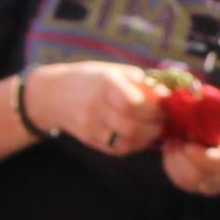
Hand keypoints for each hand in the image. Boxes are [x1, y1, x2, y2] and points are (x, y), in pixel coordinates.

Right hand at [35, 59, 165, 157]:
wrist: (53, 96)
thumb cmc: (90, 79)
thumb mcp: (112, 71)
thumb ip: (139, 81)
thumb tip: (166, 94)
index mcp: (104, 84)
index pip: (133, 103)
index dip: (155, 107)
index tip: (164, 103)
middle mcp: (95, 107)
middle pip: (133, 126)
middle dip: (156, 125)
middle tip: (165, 118)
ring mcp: (92, 127)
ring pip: (129, 141)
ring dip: (149, 137)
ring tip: (156, 127)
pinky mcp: (92, 141)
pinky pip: (120, 148)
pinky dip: (137, 144)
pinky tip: (143, 135)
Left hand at [163, 111, 219, 199]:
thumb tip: (201, 93)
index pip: (218, 163)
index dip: (200, 155)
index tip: (187, 142)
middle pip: (198, 176)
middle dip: (181, 156)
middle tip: (174, 138)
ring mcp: (214, 186)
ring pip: (187, 181)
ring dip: (174, 161)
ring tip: (171, 143)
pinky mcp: (203, 188)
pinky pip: (182, 182)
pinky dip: (172, 166)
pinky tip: (171, 151)